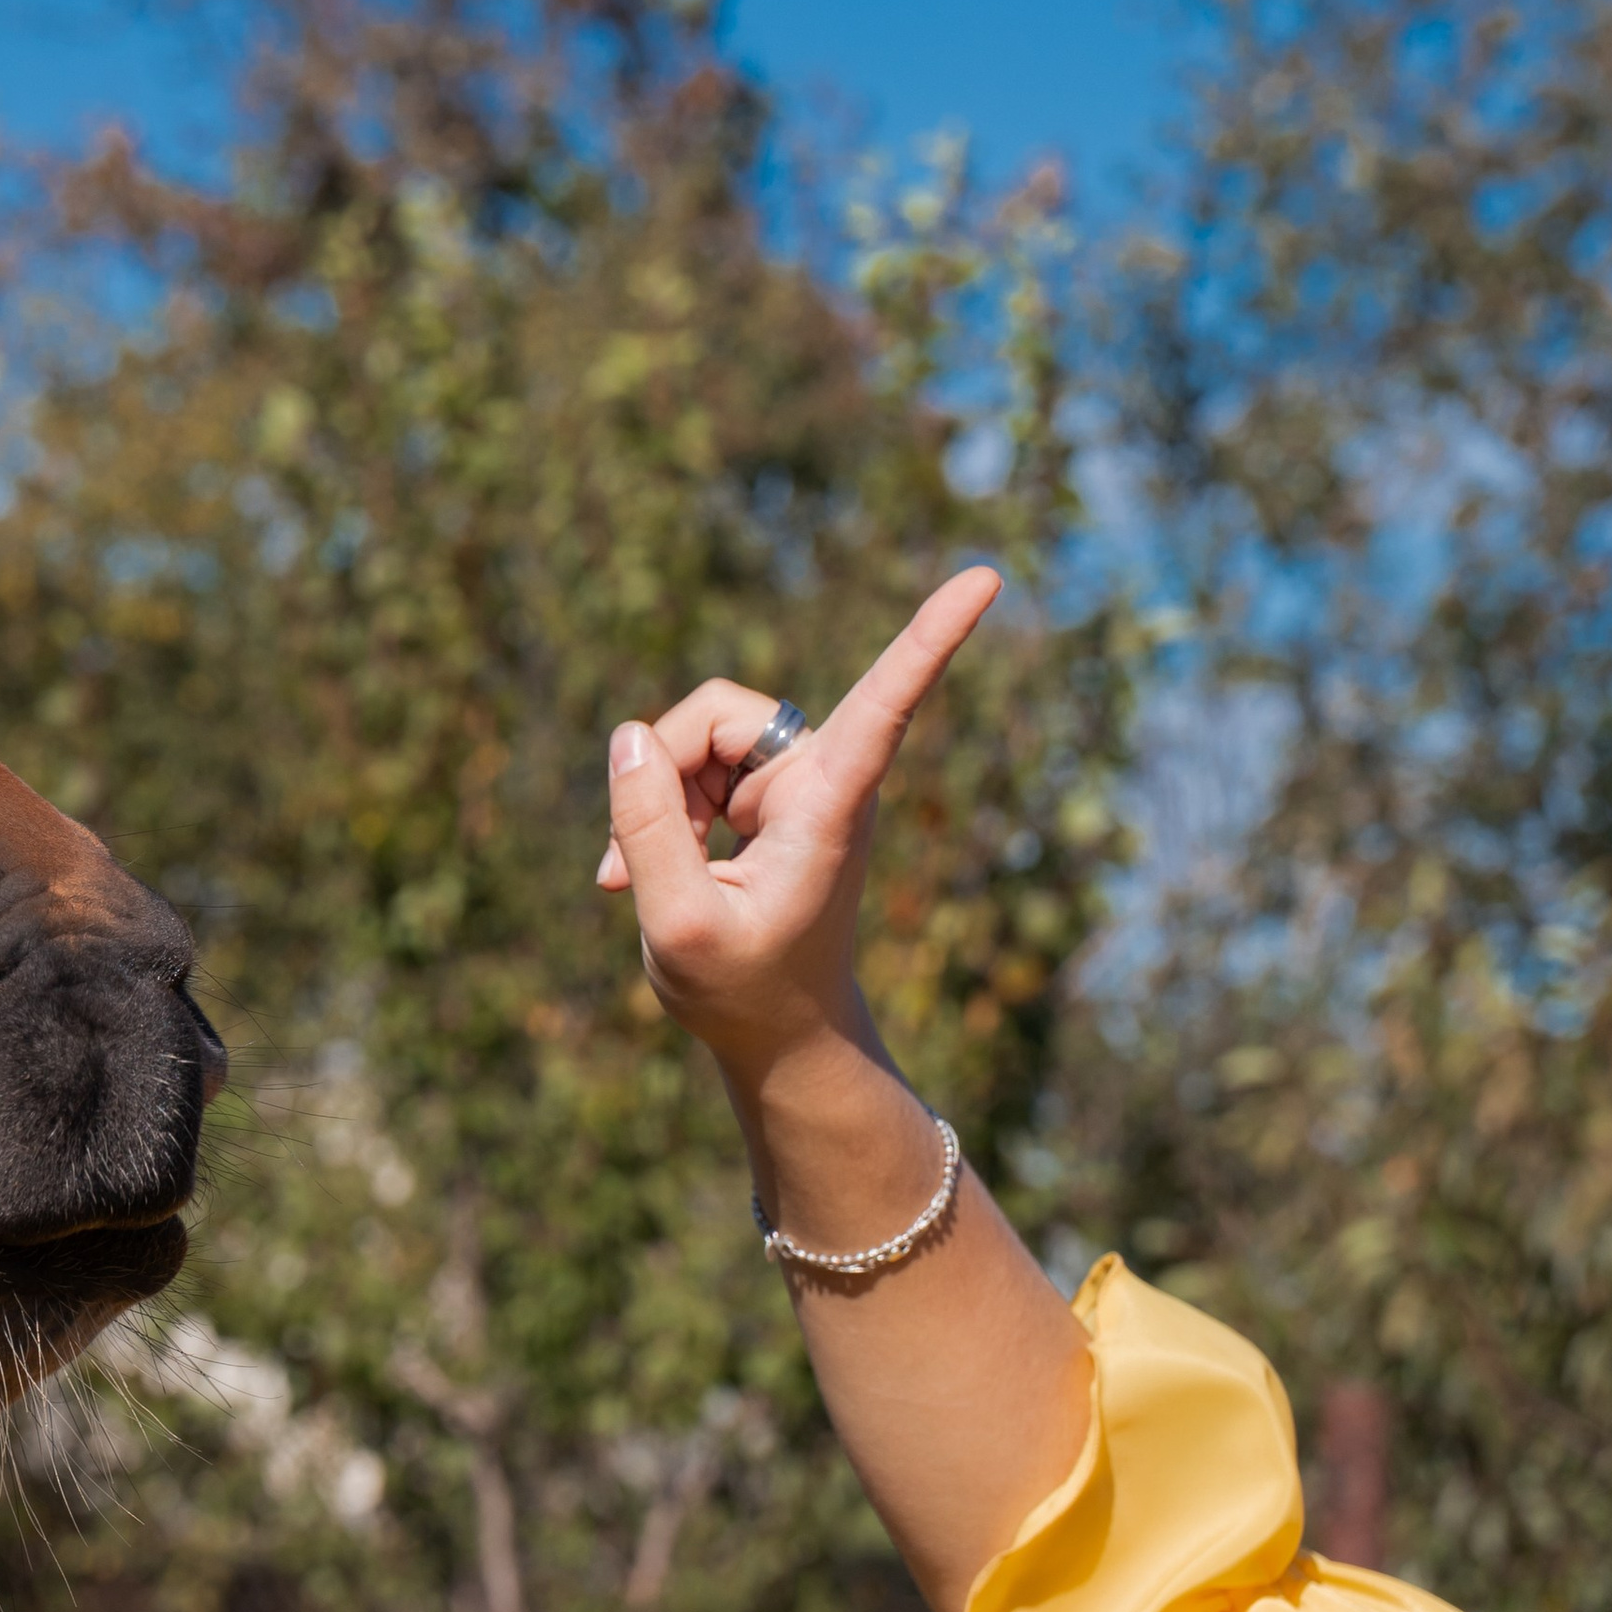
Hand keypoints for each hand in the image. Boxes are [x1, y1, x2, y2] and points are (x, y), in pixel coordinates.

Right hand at [596, 566, 1000, 1095]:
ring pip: (695, 737)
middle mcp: (823, 777)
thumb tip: (629, 736)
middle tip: (624, 869)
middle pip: (717, 715)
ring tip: (635, 882)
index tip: (986, 580)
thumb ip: (650, 829)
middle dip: (660, 775)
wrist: (778, 1032)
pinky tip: (641, 873)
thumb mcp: (679, 924)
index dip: (929, 640)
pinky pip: (692, 764)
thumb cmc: (742, 992)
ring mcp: (795, 781)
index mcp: (830, 806)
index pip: (887, 706)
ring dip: (655, 802)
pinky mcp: (768, 791)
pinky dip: (661, 813)